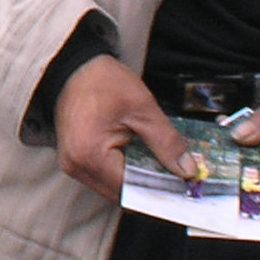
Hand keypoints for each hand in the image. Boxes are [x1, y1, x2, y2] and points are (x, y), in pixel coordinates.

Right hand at [53, 55, 197, 203]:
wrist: (73, 66)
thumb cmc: (104, 82)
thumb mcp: (142, 108)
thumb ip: (167, 142)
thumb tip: (188, 170)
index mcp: (89, 154)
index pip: (131, 189)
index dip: (159, 190)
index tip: (184, 187)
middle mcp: (76, 166)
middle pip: (120, 194)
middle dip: (149, 188)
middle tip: (177, 179)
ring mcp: (72, 164)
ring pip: (112, 188)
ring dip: (136, 181)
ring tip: (160, 167)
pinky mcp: (74, 159)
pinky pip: (103, 177)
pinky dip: (123, 172)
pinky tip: (140, 160)